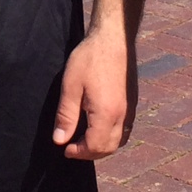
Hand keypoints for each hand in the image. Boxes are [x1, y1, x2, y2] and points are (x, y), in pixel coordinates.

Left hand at [53, 24, 134, 159]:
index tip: (65, 148)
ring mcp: (130, 109)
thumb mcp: (70, 86)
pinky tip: (99, 127)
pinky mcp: (132, 102)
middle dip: (90, 153)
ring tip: (84, 139)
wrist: (114, 38)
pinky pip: (125, 129)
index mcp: (106, 113)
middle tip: (72, 147)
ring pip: (119, 140)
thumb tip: (59, 140)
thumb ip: (65, 116)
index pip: (95, 147)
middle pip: (109, 148)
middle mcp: (122, 115)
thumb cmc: (90, 58)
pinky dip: (112, 136)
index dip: (78, 152)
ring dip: (102, 146)